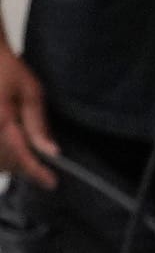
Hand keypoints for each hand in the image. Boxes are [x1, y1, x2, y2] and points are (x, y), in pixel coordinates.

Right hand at [0, 49, 56, 188]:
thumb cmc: (7, 69)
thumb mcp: (30, 92)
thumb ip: (38, 124)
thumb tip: (51, 152)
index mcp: (0, 119)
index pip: (19, 154)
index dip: (36, 172)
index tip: (52, 183)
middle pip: (5, 162)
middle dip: (25, 169)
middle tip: (46, 173)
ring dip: (12, 165)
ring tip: (32, 163)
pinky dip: (3, 157)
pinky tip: (15, 151)